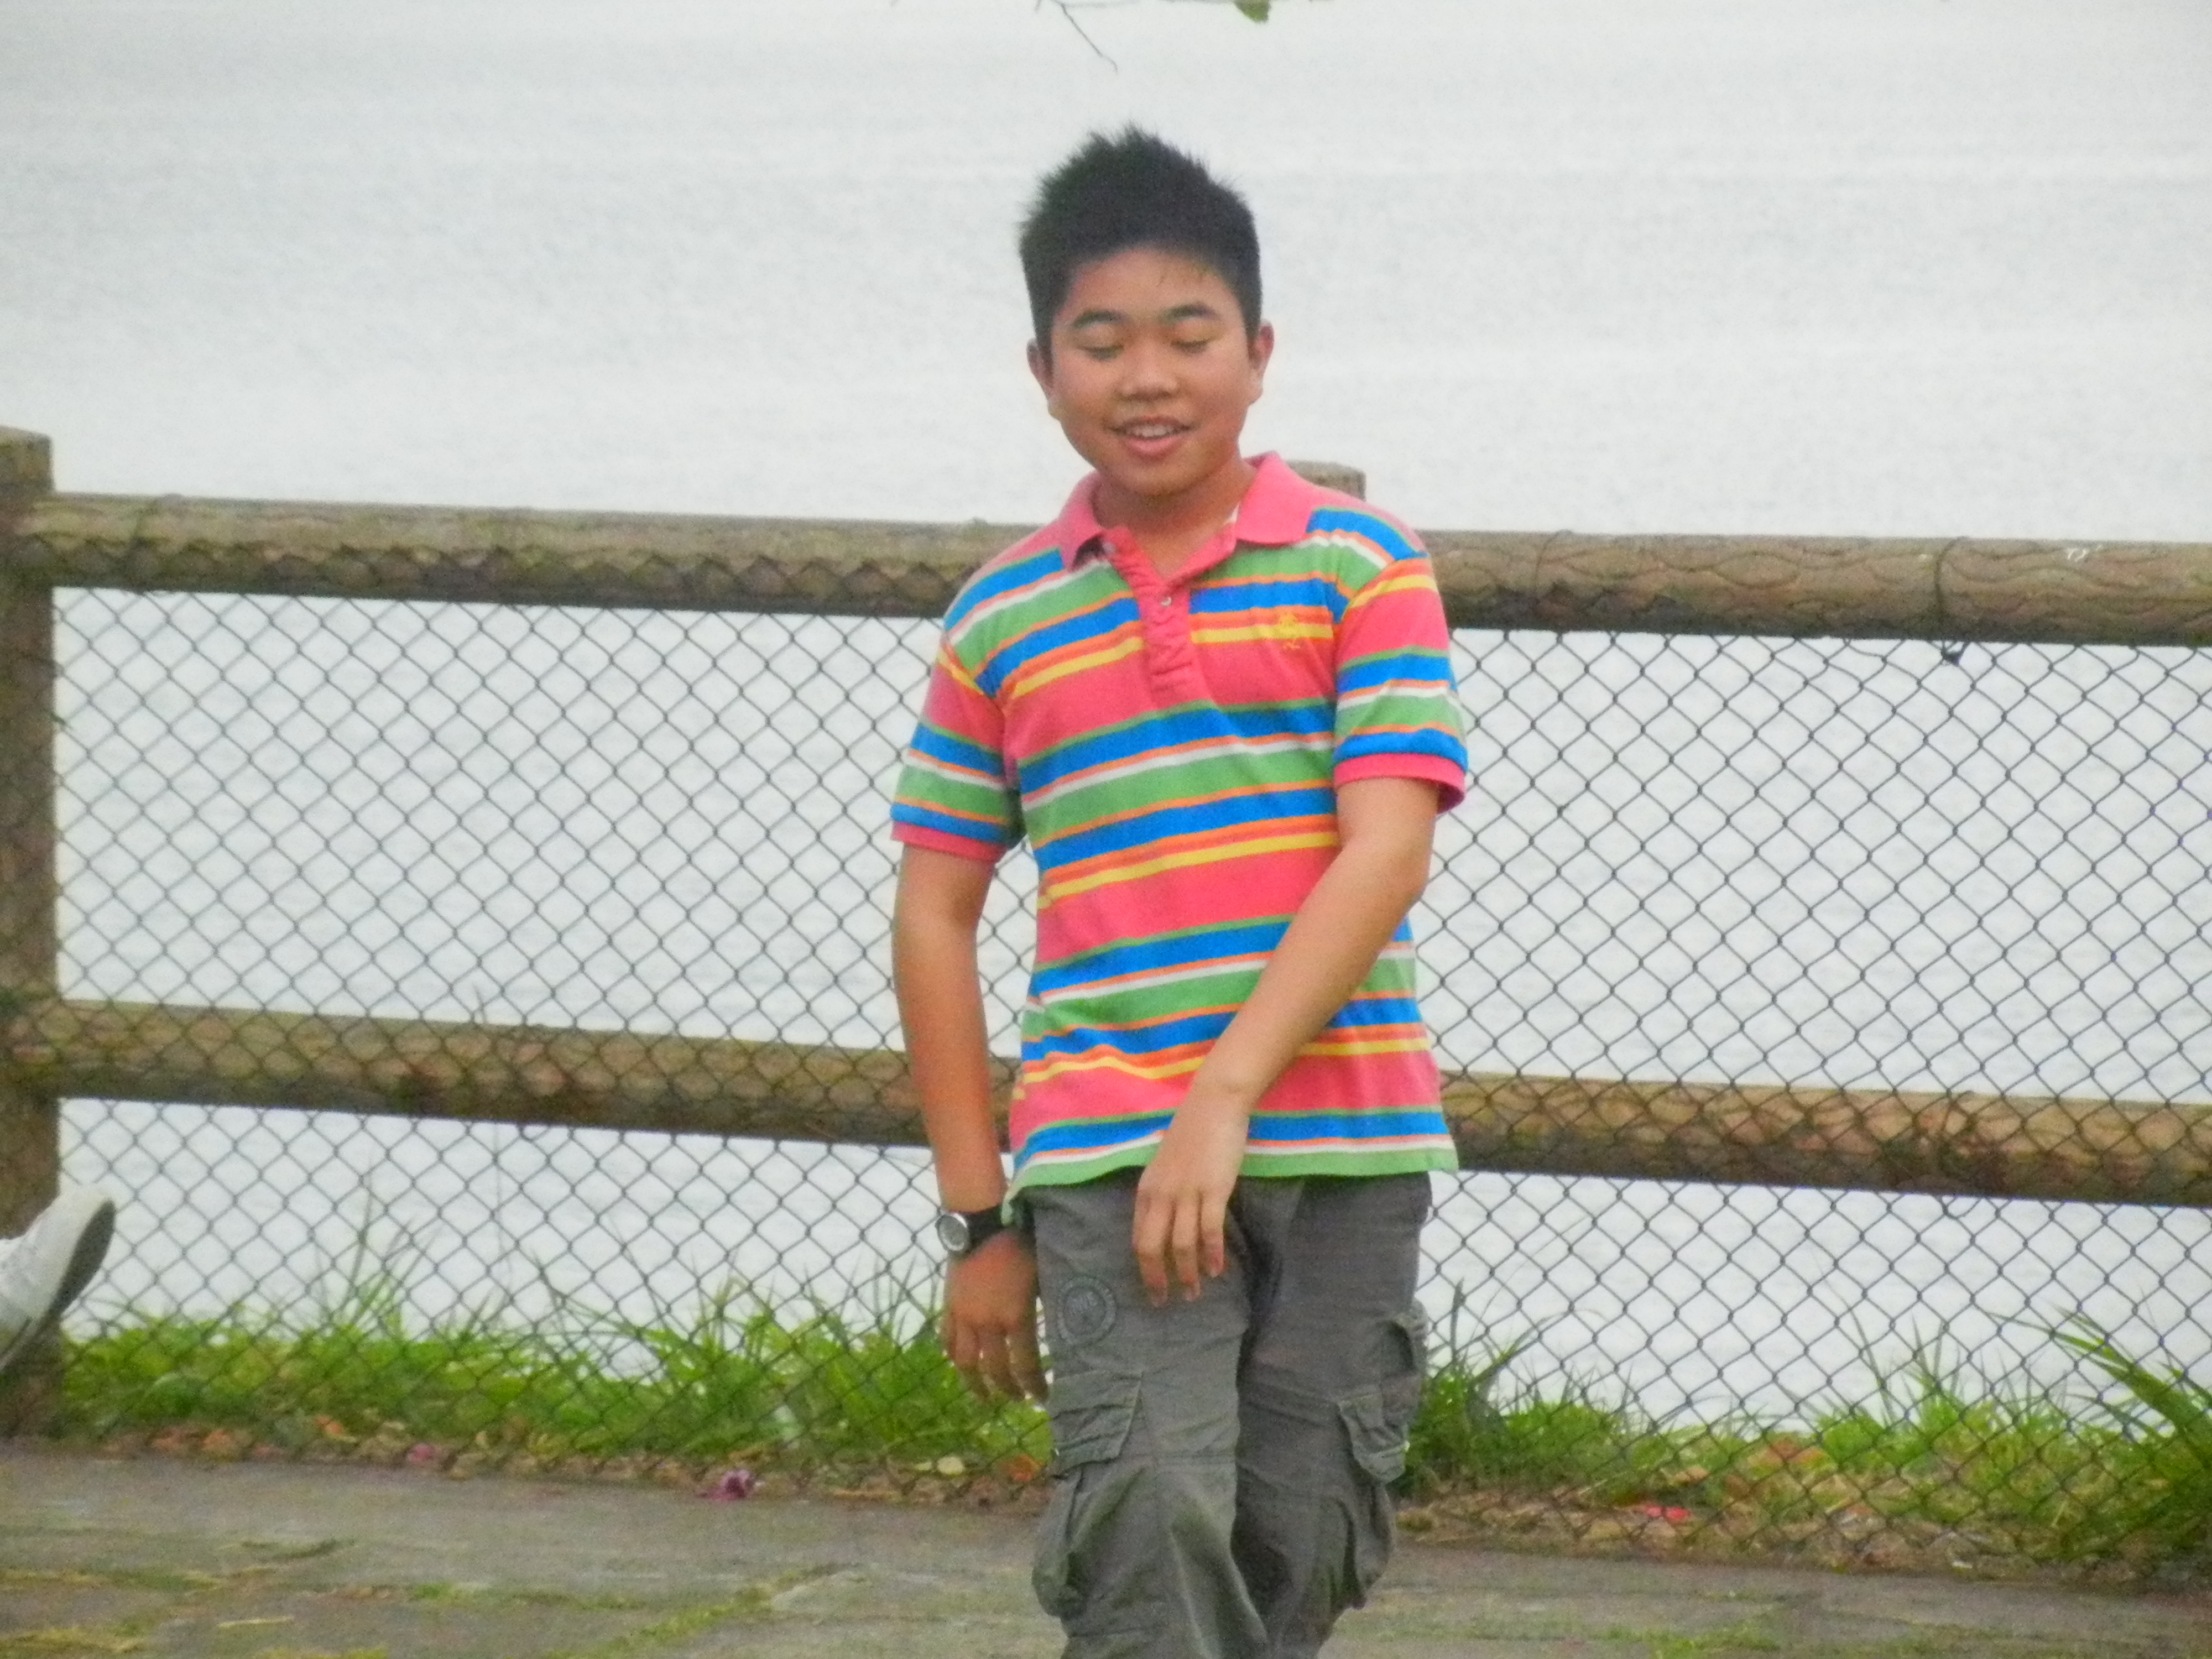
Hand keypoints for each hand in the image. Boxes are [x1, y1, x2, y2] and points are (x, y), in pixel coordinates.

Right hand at [942, 1230, 1045, 1401]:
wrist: (982, 1222)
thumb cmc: (1019, 1244)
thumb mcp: (1042, 1275)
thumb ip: (1047, 1306)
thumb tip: (1065, 1330)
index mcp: (1016, 1317)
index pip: (1026, 1365)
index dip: (1034, 1386)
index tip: (1043, 1399)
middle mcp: (988, 1324)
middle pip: (995, 1369)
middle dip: (1008, 1389)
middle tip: (1017, 1400)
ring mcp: (964, 1317)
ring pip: (965, 1362)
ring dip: (975, 1383)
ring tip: (984, 1396)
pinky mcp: (949, 1306)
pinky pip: (947, 1339)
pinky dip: (953, 1355)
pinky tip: (960, 1364)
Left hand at [1132, 1093, 1250, 1304]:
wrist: (1213, 1104)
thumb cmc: (1192, 1132)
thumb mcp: (1166, 1165)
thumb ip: (1163, 1192)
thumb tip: (1166, 1221)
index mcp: (1146, 1190)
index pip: (1138, 1237)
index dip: (1144, 1266)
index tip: (1151, 1287)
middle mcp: (1161, 1195)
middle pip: (1152, 1247)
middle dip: (1158, 1279)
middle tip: (1165, 1301)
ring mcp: (1186, 1193)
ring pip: (1182, 1245)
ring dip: (1187, 1274)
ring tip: (1194, 1293)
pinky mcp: (1213, 1190)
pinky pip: (1209, 1231)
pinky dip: (1212, 1255)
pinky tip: (1216, 1270)